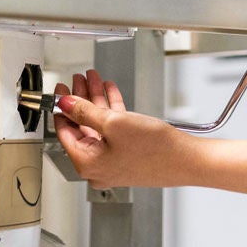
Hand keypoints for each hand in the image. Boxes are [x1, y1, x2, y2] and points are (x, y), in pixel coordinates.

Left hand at [54, 69, 186, 188]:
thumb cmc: (154, 150)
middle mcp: (97, 166)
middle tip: (76, 80)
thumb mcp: (114, 123)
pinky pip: (114, 130)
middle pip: (81, 126)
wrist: (186, 160)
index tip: (61, 90)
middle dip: (80, 99)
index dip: (61, 107)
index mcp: (87, 163)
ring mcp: (113, 161)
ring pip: (98, 125)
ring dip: (96, 100)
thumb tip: (66, 104)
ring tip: (93, 80)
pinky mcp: (128, 155)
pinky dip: (111, 110)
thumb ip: (85, 112)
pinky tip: (111, 93)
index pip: (64, 131)